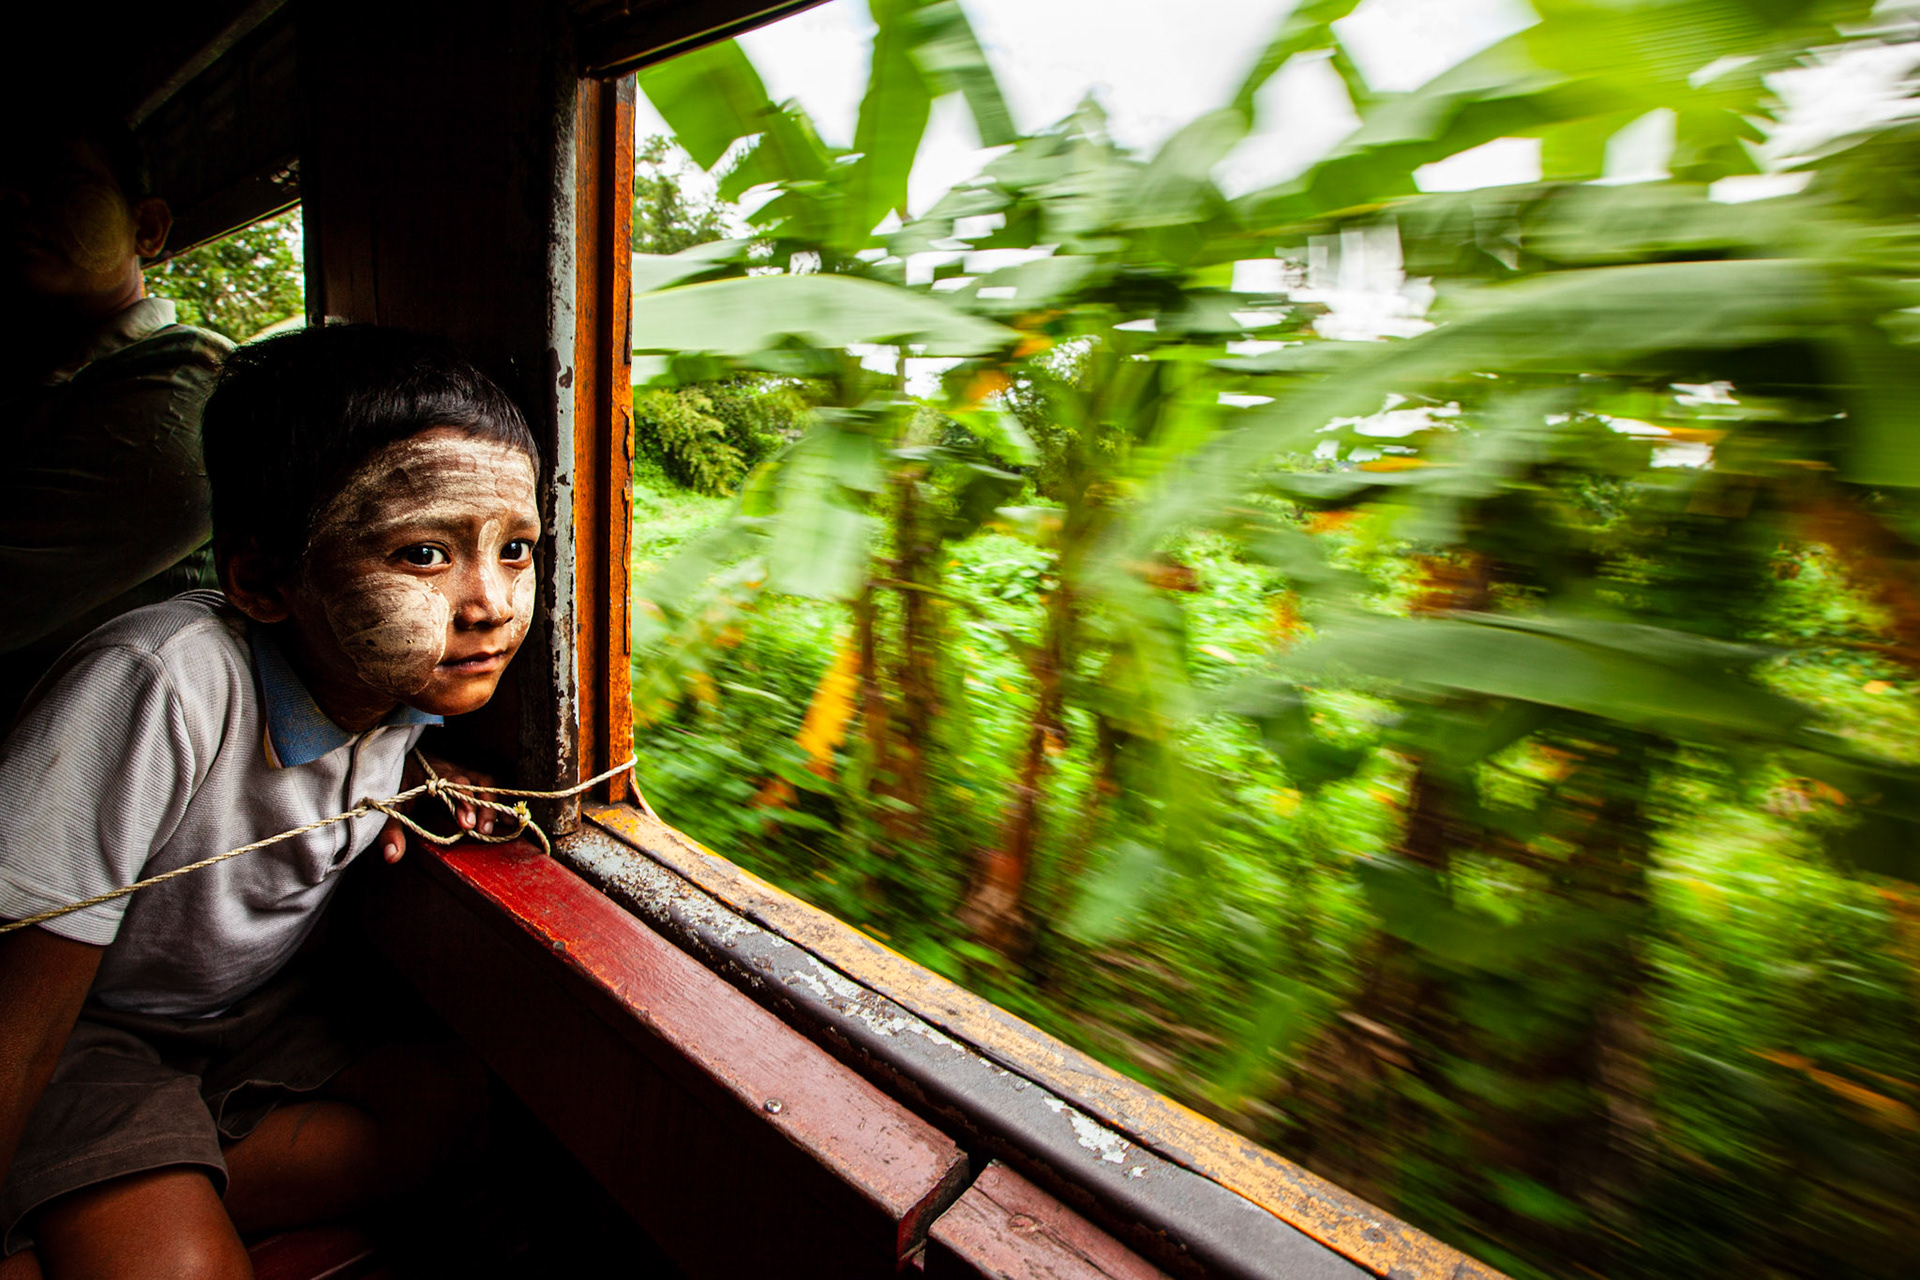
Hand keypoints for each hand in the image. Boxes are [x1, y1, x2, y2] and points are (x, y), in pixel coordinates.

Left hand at [377, 754, 501, 862]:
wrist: (398, 759)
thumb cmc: (394, 783)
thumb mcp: (388, 806)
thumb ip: (390, 830)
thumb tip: (392, 857)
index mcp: (433, 775)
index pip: (454, 785)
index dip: (464, 804)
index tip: (467, 825)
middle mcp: (453, 771)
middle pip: (477, 783)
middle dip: (483, 806)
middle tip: (483, 830)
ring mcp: (463, 774)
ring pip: (486, 783)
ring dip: (493, 804)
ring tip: (500, 826)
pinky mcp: (468, 780)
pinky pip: (488, 787)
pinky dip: (499, 802)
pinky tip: (509, 820)